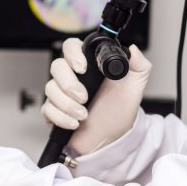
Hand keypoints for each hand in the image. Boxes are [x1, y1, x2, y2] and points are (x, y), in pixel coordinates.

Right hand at [40, 38, 151, 155]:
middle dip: (69, 84)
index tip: (82, 68)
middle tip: (84, 97)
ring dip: (67, 104)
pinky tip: (75, 123)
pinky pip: (47, 109)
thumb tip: (133, 49)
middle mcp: (72, 76)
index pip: (71, 47)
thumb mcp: (134, 88)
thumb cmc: (118, 112)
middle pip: (56, 66)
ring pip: (50, 88)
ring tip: (83, 115)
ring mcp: (61, 93)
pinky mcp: (53, 110)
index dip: (72, 54)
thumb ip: (139, 66)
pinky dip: (61, 117)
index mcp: (89, 66)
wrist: (111, 138)